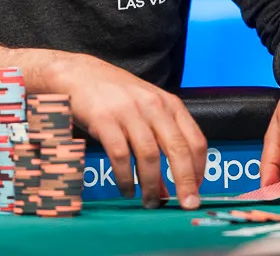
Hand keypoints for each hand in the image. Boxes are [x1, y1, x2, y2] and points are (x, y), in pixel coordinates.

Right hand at [49, 53, 206, 209]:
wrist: (79, 74)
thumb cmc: (115, 96)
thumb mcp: (145, 113)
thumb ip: (159, 144)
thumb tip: (166, 189)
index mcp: (169, 104)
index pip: (195, 140)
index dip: (199, 169)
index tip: (196, 190)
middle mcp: (153, 106)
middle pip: (178, 149)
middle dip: (185, 182)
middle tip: (187, 205)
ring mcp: (129, 112)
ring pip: (149, 156)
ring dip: (151, 185)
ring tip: (150, 202)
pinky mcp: (105, 119)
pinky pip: (120, 156)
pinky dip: (125, 178)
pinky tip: (126, 189)